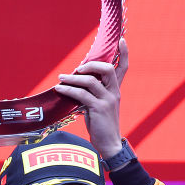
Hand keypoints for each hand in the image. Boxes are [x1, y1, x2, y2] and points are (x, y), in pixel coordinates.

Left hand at [53, 39, 128, 158]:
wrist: (109, 144)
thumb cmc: (101, 125)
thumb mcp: (99, 106)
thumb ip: (92, 93)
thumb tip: (75, 81)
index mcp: (116, 90)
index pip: (123, 68)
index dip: (123, 53)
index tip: (121, 40)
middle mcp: (114, 93)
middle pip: (107, 69)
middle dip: (90, 64)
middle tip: (77, 68)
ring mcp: (108, 100)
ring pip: (90, 81)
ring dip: (73, 78)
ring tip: (61, 79)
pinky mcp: (98, 108)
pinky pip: (81, 94)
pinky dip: (68, 90)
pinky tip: (60, 89)